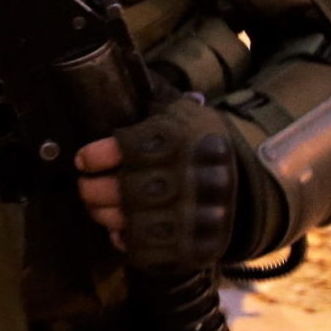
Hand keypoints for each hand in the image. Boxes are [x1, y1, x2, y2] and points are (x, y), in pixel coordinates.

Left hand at [75, 97, 236, 268]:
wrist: (248, 182)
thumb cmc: (198, 144)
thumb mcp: (181, 114)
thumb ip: (149, 104)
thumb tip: (112, 79)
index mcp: (177, 141)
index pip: (125, 149)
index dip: (95, 157)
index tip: (83, 160)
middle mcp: (184, 178)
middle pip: (121, 190)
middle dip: (92, 190)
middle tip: (85, 186)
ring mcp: (190, 215)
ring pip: (128, 221)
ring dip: (103, 215)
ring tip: (98, 207)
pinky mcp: (192, 245)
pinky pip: (146, 250)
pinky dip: (127, 241)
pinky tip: (121, 230)